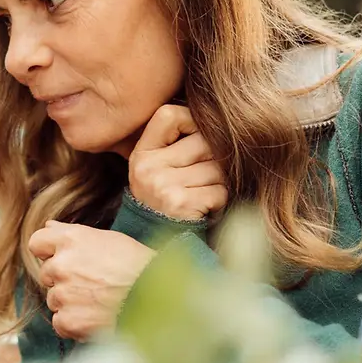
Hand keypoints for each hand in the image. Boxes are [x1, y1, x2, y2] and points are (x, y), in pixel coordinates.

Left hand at [28, 221, 154, 340]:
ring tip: (100, 302)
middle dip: (63, 280)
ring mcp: (62, 294)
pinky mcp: (68, 320)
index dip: (49, 252)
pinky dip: (75, 324)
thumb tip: (49, 227)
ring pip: (54, 299)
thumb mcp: (109, 239)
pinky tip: (97, 317)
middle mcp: (61, 265)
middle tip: (92, 284)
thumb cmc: (140, 266)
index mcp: (71, 240)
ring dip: (70, 303)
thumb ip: (74, 234)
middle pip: (47, 274)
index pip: (37, 242)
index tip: (61, 258)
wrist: (158, 300)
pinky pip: (61, 323)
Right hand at [127, 105, 227, 220]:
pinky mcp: (181, 203)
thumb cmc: (166, 202)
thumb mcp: (158, 170)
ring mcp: (163, 185)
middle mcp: (148, 168)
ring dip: (218, 183)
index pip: (169, 114)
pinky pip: (219, 190)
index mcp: (141, 154)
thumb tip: (214, 118)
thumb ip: (177, 144)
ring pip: (216, 167)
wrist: (159, 247)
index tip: (195, 139)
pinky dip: (219, 201)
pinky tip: (205, 209)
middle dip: (212, 160)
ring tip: (203, 195)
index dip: (191, 121)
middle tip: (203, 179)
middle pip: (202, 142)